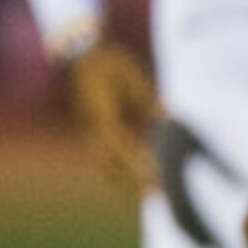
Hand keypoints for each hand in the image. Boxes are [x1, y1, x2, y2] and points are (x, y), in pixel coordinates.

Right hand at [65, 41, 163, 196]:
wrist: (78, 52)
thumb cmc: (106, 60)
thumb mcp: (132, 77)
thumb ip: (148, 100)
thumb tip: (169, 118)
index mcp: (101, 115)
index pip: (122, 148)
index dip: (139, 166)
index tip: (155, 179)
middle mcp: (92, 126)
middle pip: (111, 163)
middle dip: (133, 181)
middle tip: (156, 196)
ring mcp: (89, 127)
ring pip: (105, 162)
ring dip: (125, 179)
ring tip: (146, 192)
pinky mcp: (91, 126)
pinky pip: (104, 153)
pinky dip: (118, 167)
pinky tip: (135, 174)